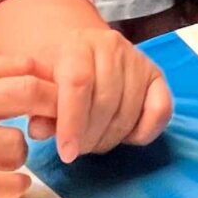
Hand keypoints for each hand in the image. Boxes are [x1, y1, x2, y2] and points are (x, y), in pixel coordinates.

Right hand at [0, 55, 47, 197]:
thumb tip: (8, 92)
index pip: (16, 66)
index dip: (46, 82)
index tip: (54, 98)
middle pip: (28, 95)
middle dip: (52, 112)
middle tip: (55, 128)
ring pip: (13, 145)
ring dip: (21, 158)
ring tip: (10, 164)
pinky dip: (11, 189)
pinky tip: (11, 189)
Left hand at [23, 15, 172, 159]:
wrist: (81, 52)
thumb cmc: (56, 73)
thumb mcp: (39, 85)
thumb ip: (37, 107)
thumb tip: (39, 130)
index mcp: (77, 44)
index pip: (78, 83)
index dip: (72, 122)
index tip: (66, 153)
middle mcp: (111, 45)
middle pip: (105, 101)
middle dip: (91, 137)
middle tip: (80, 150)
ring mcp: (137, 59)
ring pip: (129, 110)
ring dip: (112, 138)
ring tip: (95, 142)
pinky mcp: (157, 75)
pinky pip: (161, 110)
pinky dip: (144, 132)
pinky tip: (125, 137)